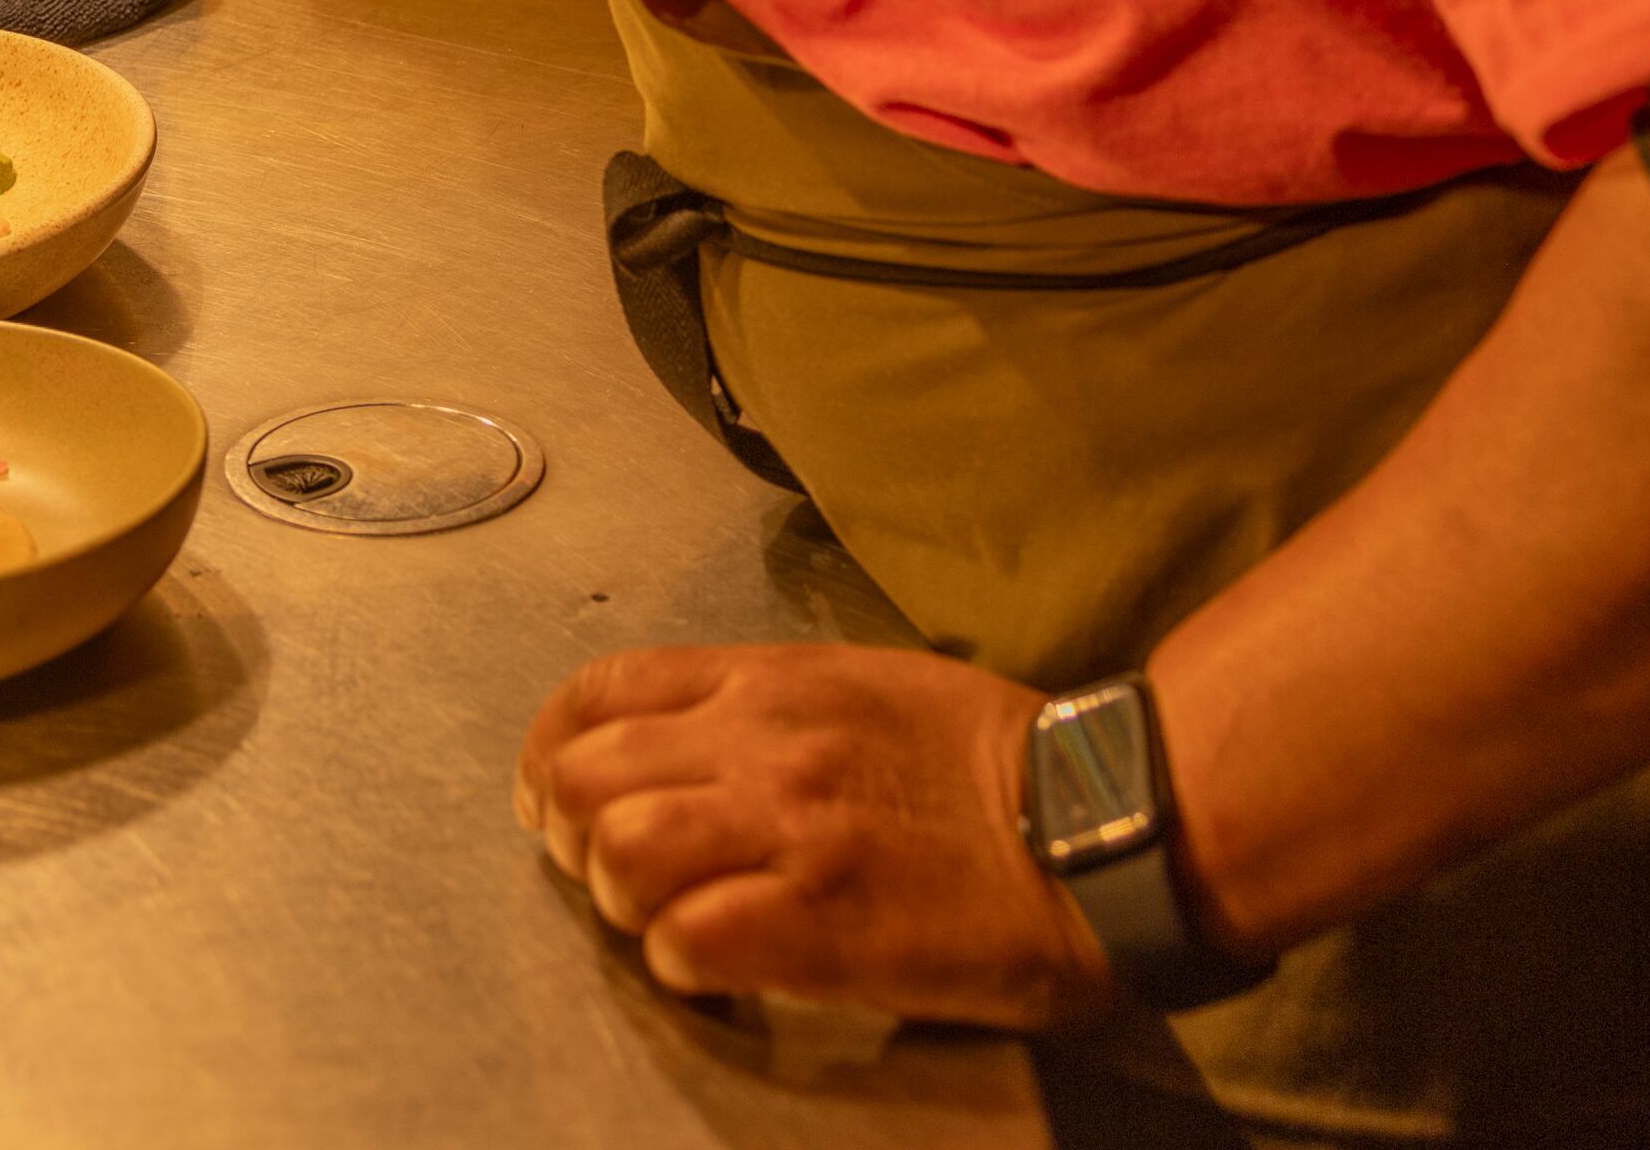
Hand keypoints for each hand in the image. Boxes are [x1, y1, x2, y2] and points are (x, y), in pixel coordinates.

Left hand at [516, 642, 1115, 1030]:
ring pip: (622, 853)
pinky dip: (681, 964)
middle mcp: (764, 739)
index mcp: (771, 678)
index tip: (554, 799)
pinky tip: (719, 971)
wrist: (1096, 825)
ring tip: (665, 925)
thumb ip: (767, 706)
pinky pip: (691, 941)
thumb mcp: (863, 686)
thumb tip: (683, 746)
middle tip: (608, 879)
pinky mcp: (824, 921)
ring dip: (621, 902)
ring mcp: (792, 828)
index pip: (604, 690)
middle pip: (590, 774)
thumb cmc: (988, 760)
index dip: (553, 750)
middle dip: (573, 834)